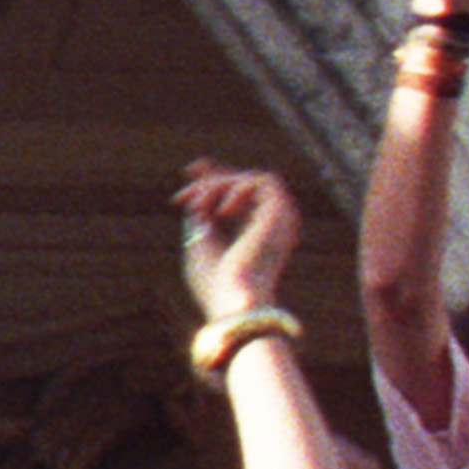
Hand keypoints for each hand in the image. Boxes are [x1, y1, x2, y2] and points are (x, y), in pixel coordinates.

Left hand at [176, 159, 307, 330]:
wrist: (234, 299)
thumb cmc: (215, 283)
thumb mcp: (200, 241)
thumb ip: (201, 214)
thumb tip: (199, 189)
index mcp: (253, 235)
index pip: (239, 197)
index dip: (216, 178)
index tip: (191, 169)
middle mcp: (271, 225)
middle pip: (246, 184)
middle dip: (213, 177)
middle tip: (185, 185)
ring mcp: (280, 218)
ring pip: (250, 179)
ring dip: (219, 186)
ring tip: (199, 208)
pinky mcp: (283, 212)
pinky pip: (263, 180)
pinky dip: (236, 189)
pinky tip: (222, 212)